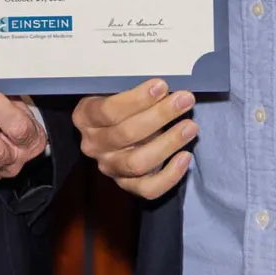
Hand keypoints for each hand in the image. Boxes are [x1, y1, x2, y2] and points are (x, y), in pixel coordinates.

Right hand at [72, 79, 196, 199]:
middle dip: (160, 115)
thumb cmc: (121, 104)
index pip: (109, 110)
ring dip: (168, 143)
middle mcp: (93, 145)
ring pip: (138, 162)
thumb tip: (164, 87)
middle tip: (184, 100)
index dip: (137, 99)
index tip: (163, 86)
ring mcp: (109, 167)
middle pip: (126, 134)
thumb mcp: (118, 91)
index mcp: (85, 117)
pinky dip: (169, 175)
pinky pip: (148, 188)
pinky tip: (185, 157)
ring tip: (190, 126)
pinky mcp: (126, 185)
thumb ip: (134, 90)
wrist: (115, 128)